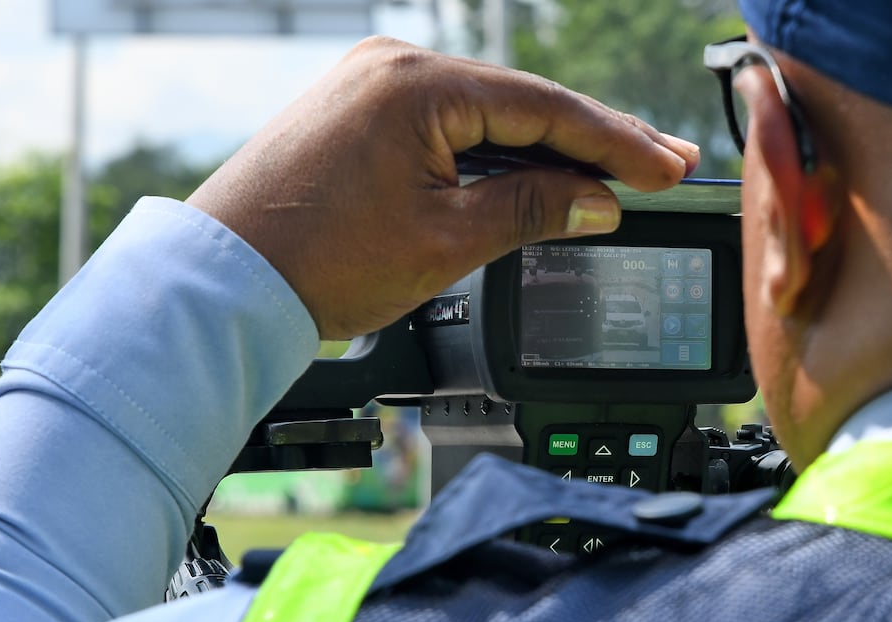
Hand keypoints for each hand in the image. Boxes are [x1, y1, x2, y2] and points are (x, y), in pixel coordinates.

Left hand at [188, 37, 699, 338]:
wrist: (222, 283)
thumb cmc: (317, 263)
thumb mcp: (447, 241)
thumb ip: (534, 208)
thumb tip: (598, 199)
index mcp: (419, 86)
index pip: (546, 107)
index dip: (616, 142)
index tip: (668, 167)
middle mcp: (394, 67)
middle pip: (521, 102)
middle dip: (594, 139)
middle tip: (663, 163)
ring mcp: (371, 85)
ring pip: (487, 114)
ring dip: (545, 147)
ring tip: (611, 175)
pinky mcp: (358, 113)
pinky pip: (448, 125)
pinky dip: (495, 152)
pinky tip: (536, 171)